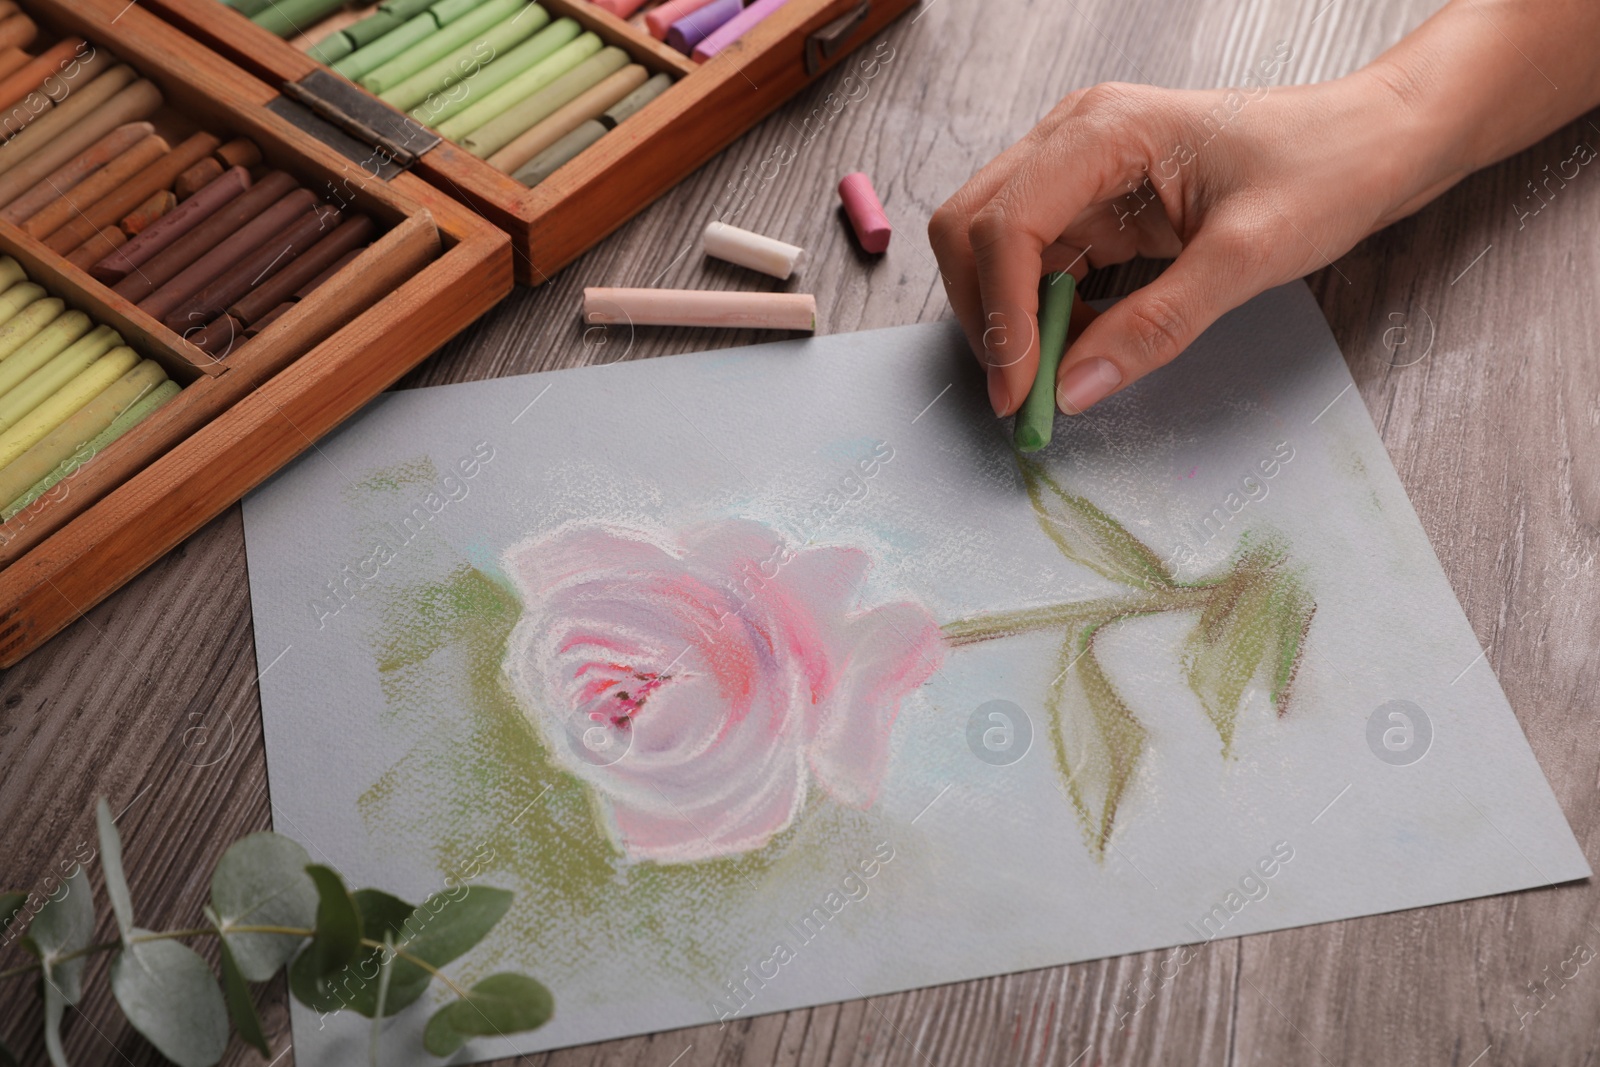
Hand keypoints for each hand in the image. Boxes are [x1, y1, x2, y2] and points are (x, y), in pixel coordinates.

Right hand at [928, 68, 1441, 415]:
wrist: (1375, 141)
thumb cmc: (1327, 170)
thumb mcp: (1249, 256)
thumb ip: (1157, 324)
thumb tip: (1075, 390)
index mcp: (1102, 130)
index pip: (1004, 223)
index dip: (1000, 315)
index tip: (1022, 394)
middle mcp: (1073, 140)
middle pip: (971, 229)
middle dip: (985, 316)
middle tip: (1022, 397)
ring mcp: (1077, 171)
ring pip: (990, 249)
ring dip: (1007, 320)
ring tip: (1050, 381)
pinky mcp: (1092, 204)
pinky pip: (1034, 264)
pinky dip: (1040, 315)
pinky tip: (1076, 349)